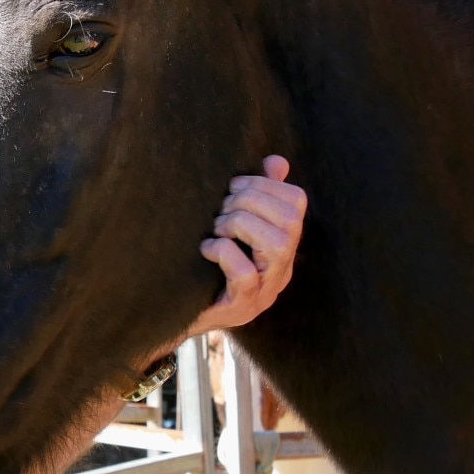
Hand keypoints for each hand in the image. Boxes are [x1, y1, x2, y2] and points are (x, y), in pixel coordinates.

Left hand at [187, 155, 306, 334]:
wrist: (177, 312)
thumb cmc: (206, 262)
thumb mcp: (232, 225)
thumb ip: (257, 194)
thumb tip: (276, 162)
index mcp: (284, 244)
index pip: (296, 201)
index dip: (265, 184)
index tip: (233, 188)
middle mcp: (282, 268)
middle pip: (290, 221)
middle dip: (249, 203)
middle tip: (220, 210)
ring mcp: (265, 291)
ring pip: (276, 245)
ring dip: (239, 225)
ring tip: (216, 229)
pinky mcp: (242, 307)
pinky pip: (246, 274)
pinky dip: (225, 253)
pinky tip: (207, 249)